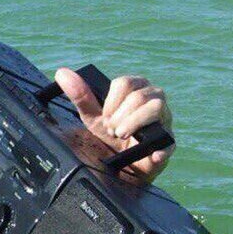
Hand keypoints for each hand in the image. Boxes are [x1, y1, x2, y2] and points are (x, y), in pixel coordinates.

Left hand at [54, 67, 174, 182]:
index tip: (104, 116)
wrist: (123, 161)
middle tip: (111, 130)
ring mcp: (165, 117)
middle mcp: (153, 97)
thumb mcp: (93, 114)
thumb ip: (80, 95)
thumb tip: (62, 73)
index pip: (125, 82)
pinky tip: (149, 153)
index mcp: (136, 87)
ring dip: (132, 124)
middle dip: (119, 116)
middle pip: (139, 96)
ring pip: (155, 108)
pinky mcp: (169, 139)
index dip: (110, 102)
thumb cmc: (111, 131)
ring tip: (121, 135)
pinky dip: (158, 146)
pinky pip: (169, 139)